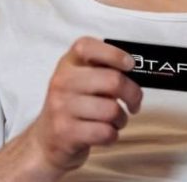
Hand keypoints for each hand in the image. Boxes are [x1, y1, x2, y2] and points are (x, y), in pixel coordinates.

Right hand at [23, 37, 142, 175]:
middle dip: (133, 94)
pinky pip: (105, 132)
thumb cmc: (75, 106)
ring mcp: (61, 107)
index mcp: (69, 64)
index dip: (114, 54)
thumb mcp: (84, 81)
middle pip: (113, 81)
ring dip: (121, 119)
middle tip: (134, 102)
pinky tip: (104, 133)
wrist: (46, 140)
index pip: (87, 47)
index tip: (130, 65)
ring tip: (114, 120)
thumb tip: (139, 71)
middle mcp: (62, 82)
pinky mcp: (65, 132)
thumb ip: (106, 71)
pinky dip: (112, 135)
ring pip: (112, 110)